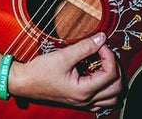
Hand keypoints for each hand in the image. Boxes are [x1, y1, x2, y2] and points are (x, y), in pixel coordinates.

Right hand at [9, 32, 123, 111]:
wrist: (24, 82)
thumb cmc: (41, 71)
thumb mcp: (63, 56)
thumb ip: (85, 47)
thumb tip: (101, 38)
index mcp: (84, 91)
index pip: (110, 74)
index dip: (109, 55)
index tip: (101, 43)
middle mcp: (86, 100)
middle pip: (117, 88)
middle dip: (116, 68)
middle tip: (105, 53)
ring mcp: (83, 103)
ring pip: (112, 99)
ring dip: (114, 81)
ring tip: (105, 64)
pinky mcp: (79, 101)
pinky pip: (102, 102)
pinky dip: (106, 90)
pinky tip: (98, 75)